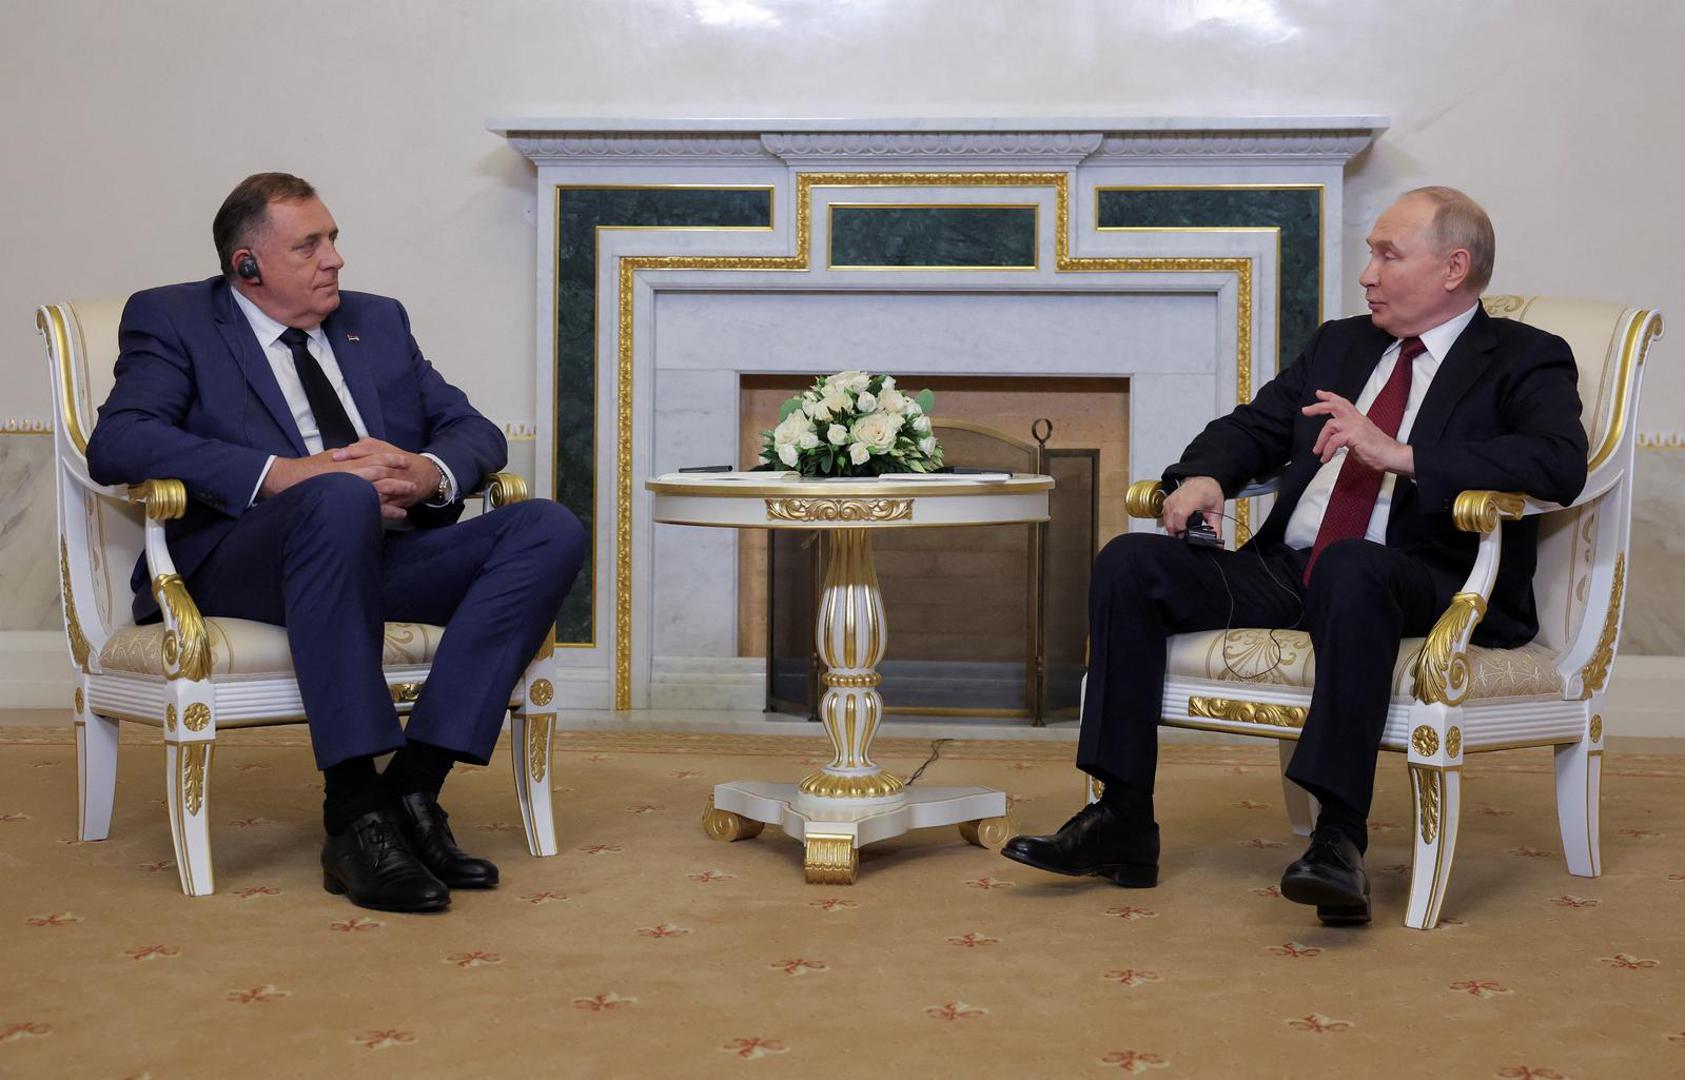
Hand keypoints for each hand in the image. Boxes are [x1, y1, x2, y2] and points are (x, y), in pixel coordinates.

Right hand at [258, 441, 428, 520]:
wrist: (288, 482)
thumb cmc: (306, 471)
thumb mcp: (327, 459)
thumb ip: (343, 458)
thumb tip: (352, 456)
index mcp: (348, 460)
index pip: (374, 456)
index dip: (391, 457)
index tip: (403, 459)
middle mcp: (353, 471)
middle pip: (383, 470)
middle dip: (400, 473)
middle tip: (415, 477)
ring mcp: (352, 486)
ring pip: (382, 487)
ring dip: (399, 490)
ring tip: (413, 493)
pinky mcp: (350, 501)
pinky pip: (374, 506)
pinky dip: (389, 510)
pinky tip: (401, 513)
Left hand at [332, 438, 442, 510]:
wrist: (428, 475)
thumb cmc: (403, 462)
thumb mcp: (388, 448)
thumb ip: (370, 445)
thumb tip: (351, 445)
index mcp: (387, 455)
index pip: (368, 451)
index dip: (352, 453)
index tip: (335, 455)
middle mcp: (391, 469)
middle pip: (370, 468)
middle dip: (352, 471)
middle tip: (333, 473)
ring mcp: (396, 485)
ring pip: (377, 487)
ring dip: (361, 490)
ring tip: (343, 491)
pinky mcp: (398, 499)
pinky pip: (385, 504)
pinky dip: (373, 505)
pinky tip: (360, 507)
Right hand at [1161, 475, 1224, 539]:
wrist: (1203, 480)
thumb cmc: (1209, 491)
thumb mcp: (1217, 509)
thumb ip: (1216, 527)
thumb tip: (1216, 541)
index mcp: (1192, 499)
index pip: (1180, 515)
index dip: (1181, 528)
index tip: (1186, 536)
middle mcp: (1179, 499)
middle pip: (1171, 521)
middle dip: (1177, 533)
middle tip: (1186, 536)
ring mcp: (1171, 500)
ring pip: (1166, 521)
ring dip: (1173, 529)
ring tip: (1183, 530)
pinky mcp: (1167, 502)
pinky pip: (1165, 517)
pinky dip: (1170, 523)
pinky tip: (1178, 523)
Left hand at [1302, 391, 1414, 475]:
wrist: (1393, 456)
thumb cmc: (1378, 452)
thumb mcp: (1359, 441)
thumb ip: (1347, 438)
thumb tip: (1336, 443)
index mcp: (1359, 419)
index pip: (1343, 403)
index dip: (1330, 397)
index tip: (1319, 393)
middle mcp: (1357, 419)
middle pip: (1335, 406)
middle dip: (1318, 406)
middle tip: (1305, 410)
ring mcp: (1355, 426)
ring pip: (1330, 425)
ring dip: (1320, 440)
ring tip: (1317, 452)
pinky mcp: (1354, 435)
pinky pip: (1333, 441)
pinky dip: (1327, 451)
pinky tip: (1326, 458)